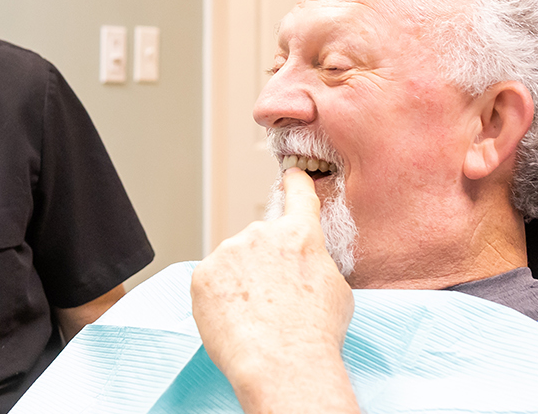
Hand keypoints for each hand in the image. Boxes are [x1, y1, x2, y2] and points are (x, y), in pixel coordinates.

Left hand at [191, 167, 358, 412]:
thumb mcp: (336, 288)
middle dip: (263, 266)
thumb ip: (315, 263)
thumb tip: (304, 262)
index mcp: (299, 234)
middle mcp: (261, 233)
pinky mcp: (202, 275)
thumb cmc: (316, 334)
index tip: (292, 175)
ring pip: (232, 264)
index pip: (298, 196)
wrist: (284, 362)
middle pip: (259, 243)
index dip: (295, 184)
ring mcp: (228, 252)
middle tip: (273, 302)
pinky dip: (218, 300)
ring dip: (239, 283)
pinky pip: (210, 283)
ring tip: (255, 317)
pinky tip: (235, 320)